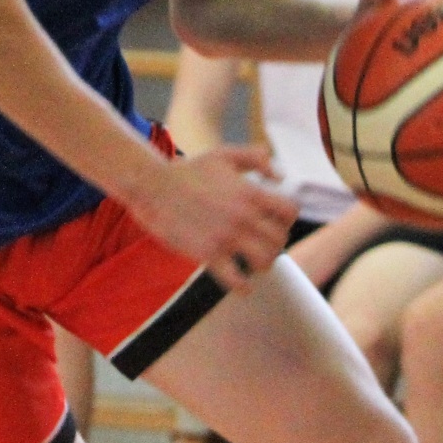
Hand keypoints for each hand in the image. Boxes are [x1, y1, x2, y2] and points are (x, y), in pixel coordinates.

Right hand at [125, 145, 298, 296]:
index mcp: (250, 192)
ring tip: (254, 264)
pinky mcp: (208, 254)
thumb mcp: (224, 155)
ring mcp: (226, 236)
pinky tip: (243, 287)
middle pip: (279, 239)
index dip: (286, 219)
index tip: (275, 223)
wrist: (153, 186)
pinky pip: (236, 280)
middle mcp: (243, 215)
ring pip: (265, 260)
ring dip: (263, 264)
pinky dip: (243, 287)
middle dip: (275, 244)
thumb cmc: (189, 171)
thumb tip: (280, 178)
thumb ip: (256, 157)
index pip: (289, 211)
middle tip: (264, 246)